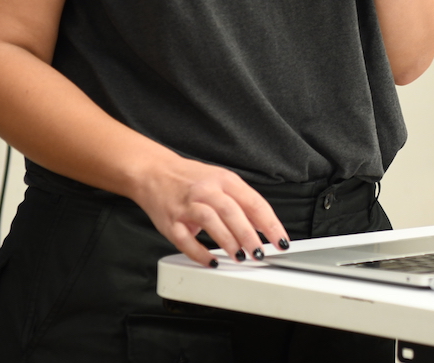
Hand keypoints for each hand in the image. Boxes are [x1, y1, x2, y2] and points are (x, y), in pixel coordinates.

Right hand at [131, 155, 288, 266]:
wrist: (154, 172)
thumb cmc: (191, 179)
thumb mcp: (221, 181)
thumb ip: (242, 201)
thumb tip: (265, 226)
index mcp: (224, 180)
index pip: (253, 202)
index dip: (270, 224)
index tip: (280, 241)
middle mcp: (206, 191)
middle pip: (232, 211)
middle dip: (249, 235)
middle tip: (259, 252)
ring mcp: (187, 205)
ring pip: (211, 221)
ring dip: (228, 242)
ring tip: (239, 256)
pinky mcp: (170, 221)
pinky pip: (185, 240)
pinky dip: (200, 253)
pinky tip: (212, 261)